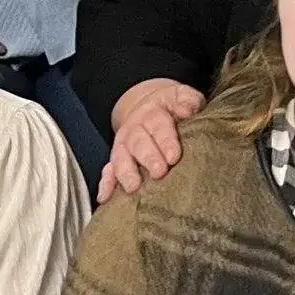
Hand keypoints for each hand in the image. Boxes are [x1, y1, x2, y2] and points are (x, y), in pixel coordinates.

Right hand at [99, 79, 201, 203]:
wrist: (148, 105)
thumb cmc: (171, 107)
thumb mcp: (181, 97)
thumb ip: (188, 101)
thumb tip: (188, 110)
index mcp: (153, 112)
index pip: (159, 124)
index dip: (165, 140)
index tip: (174, 156)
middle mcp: (135, 128)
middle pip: (139, 142)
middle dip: (148, 157)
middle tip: (159, 173)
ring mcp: (124, 144)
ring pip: (121, 157)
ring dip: (126, 172)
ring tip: (133, 187)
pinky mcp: (116, 159)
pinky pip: (108, 171)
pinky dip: (106, 183)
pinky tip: (105, 197)